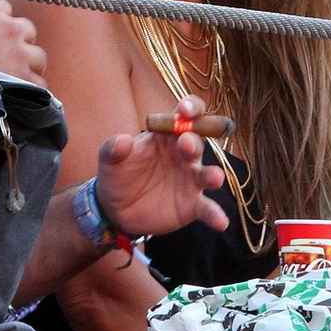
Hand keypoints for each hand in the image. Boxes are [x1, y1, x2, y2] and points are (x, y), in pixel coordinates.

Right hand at [0, 0, 48, 83]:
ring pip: (38, 56)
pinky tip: (18, 94)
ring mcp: (20, 52)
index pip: (5, 8)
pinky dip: (30, 89)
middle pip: (26, 30)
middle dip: (18, 43)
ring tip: (12, 77)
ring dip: (28, 65)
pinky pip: (39, 82)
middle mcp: (9, 28)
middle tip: (3, 58)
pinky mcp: (26, 78)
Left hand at [95, 94, 228, 236]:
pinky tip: (221, 222)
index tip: (185, 110)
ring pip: (207, 174)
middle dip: (193, 142)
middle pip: (197, 143)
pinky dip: (215, 214)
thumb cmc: (118, 174)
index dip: (190, 108)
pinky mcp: (192, 206)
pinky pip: (207, 208)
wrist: (115, 209)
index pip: (185, 116)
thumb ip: (114, 148)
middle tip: (186, 143)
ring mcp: (191, 181)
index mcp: (167, 136)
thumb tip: (122, 141)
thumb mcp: (109, 159)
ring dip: (212, 175)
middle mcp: (184, 155)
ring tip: (214, 178)